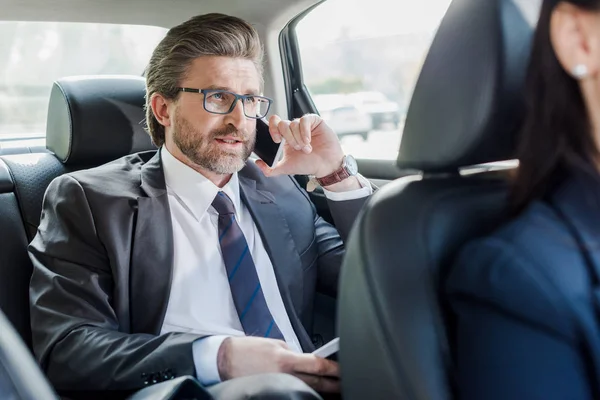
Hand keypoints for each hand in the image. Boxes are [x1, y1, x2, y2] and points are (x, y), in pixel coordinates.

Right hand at [217, 336, 339, 392]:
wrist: (225, 360)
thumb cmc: (247, 349)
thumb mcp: (273, 343)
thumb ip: (291, 352)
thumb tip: (304, 359)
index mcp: (285, 359)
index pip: (316, 364)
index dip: (333, 368)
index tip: (342, 369)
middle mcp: (284, 375)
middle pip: (316, 381)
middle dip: (333, 383)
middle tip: (345, 382)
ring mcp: (278, 386)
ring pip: (307, 389)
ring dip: (322, 389)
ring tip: (334, 389)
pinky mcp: (272, 392)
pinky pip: (294, 392)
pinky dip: (305, 391)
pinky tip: (313, 392)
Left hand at [255, 114, 344, 178]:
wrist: (326, 166)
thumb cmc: (308, 165)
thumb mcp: (286, 168)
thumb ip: (270, 169)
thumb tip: (257, 163)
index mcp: (284, 137)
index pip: (273, 124)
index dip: (272, 129)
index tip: (277, 141)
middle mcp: (293, 129)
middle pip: (282, 123)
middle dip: (288, 137)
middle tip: (297, 148)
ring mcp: (304, 124)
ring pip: (293, 123)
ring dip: (298, 138)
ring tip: (306, 149)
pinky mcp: (314, 121)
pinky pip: (304, 120)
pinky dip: (305, 131)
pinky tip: (308, 140)